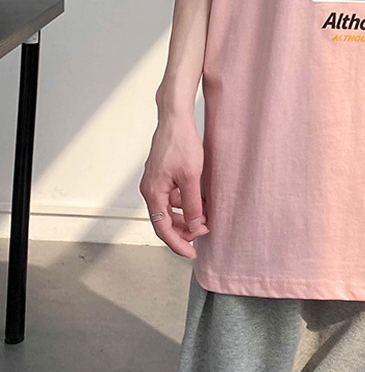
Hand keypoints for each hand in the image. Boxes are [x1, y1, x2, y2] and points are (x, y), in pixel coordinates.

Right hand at [139, 112, 208, 257]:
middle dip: (185, 229)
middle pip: (165, 220)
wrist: (176, 118)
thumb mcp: (191, 177)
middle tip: (206, 230)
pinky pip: (173, 196)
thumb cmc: (182, 144)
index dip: (177, 243)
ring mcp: (156, 181)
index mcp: (153, 193)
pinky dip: (186, 201)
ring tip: (207, 214)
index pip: (162, 228)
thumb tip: (195, 226)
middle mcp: (150, 189)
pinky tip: (201, 199)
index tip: (192, 254)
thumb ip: (192, 204)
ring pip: (170, 208)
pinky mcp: (163, 174)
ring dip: (187, 214)